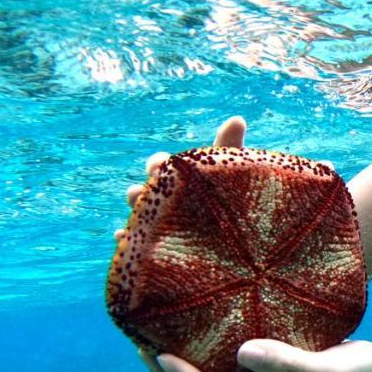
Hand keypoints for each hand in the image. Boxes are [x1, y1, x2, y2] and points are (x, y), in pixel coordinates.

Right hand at [114, 115, 247, 243]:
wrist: (249, 244)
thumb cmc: (242, 201)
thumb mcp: (235, 174)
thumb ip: (230, 149)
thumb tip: (237, 118)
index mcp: (183, 182)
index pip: (163, 167)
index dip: (158, 165)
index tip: (160, 164)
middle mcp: (171, 203)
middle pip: (149, 193)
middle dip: (145, 190)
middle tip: (143, 192)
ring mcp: (166, 228)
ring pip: (142, 217)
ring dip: (136, 211)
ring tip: (137, 210)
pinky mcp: (163, 253)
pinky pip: (139, 249)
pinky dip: (129, 240)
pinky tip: (122, 235)